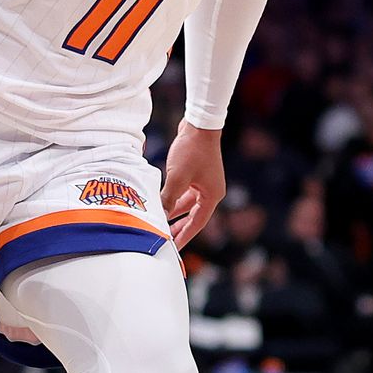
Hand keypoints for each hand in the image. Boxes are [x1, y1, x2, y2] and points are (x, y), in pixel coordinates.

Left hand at [161, 121, 224, 246]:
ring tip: (162, 224)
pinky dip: (175, 199)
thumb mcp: (177, 178)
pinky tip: (163, 203)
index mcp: (212, 196)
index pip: (198, 223)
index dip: (185, 236)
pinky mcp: (197, 173)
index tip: (175, 248)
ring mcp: (204, 181)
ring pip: (188, 203)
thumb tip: (160, 216)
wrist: (200, 124)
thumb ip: (168, 199)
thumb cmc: (192, 150)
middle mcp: (211, 191)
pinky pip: (185, 192)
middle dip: (180, 227)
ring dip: (175, 212)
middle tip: (167, 240)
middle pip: (194, 215)